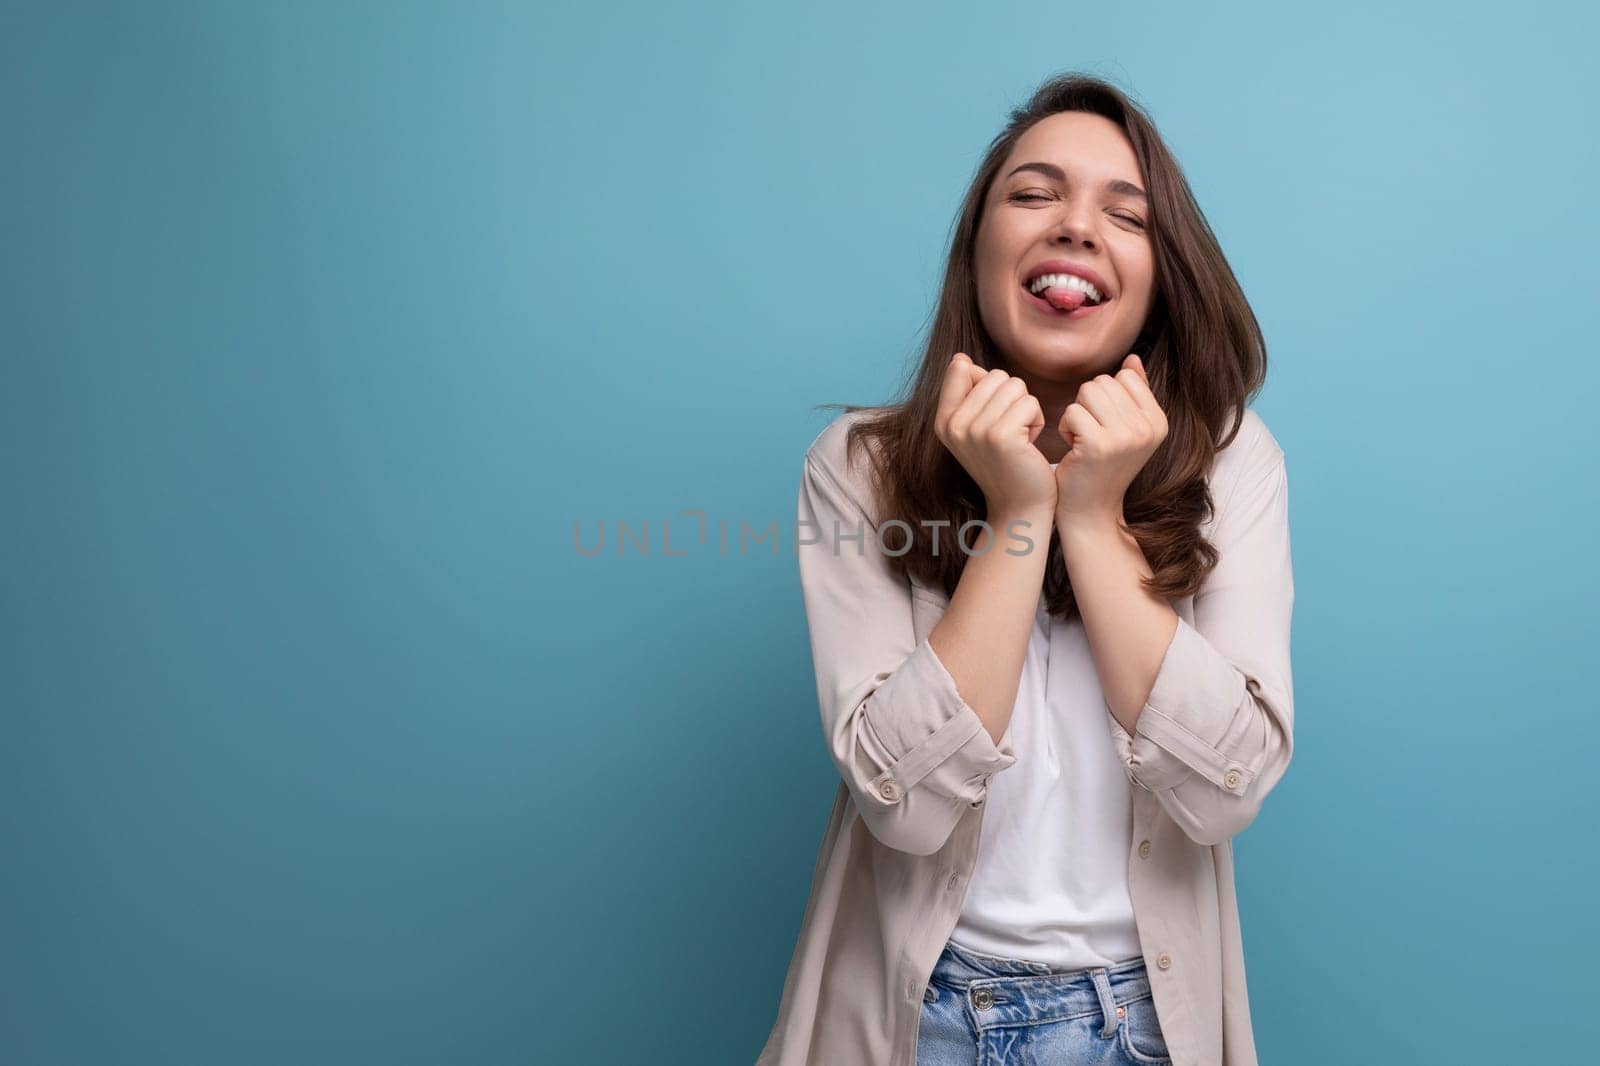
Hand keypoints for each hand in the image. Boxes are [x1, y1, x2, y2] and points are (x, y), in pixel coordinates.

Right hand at [934, 353, 1053, 517]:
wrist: (1019, 506)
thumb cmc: (1005, 463)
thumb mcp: (976, 428)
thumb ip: (966, 392)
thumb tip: (960, 359)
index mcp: (942, 421)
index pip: (961, 369)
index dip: (988, 385)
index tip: (992, 418)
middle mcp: (953, 425)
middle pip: (995, 375)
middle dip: (1012, 399)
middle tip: (1010, 432)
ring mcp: (974, 430)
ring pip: (1014, 386)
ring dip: (1026, 409)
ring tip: (1020, 438)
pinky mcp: (1000, 436)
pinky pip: (1028, 403)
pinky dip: (1037, 421)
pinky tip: (1029, 444)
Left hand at [1053, 353, 1167, 526]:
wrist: (1091, 509)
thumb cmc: (1104, 465)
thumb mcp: (1128, 429)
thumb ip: (1134, 393)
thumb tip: (1132, 358)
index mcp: (1158, 421)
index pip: (1124, 376)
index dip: (1105, 397)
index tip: (1105, 424)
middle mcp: (1147, 428)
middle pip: (1102, 382)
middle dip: (1088, 404)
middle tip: (1091, 434)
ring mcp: (1125, 437)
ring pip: (1086, 392)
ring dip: (1076, 414)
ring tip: (1083, 440)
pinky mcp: (1098, 445)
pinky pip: (1072, 411)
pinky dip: (1065, 428)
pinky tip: (1073, 449)